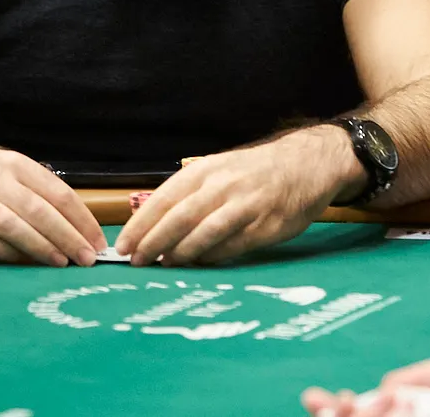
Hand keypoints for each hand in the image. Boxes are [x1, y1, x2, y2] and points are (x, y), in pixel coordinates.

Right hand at [0, 135, 103, 265]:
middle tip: (87, 259)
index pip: (58, 192)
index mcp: (13, 163)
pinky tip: (22, 263)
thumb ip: (33, 188)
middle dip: (68, 237)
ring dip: (41, 246)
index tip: (97, 241)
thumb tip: (74, 222)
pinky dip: (4, 252)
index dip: (81, 219)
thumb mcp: (2, 165)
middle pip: (39, 210)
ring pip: (13, 224)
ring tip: (62, 264)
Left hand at [115, 127, 352, 265]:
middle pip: (178, 218)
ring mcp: (245, 205)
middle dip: (153, 242)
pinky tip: (199, 265)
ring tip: (164, 265)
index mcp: (205, 170)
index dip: (141, 224)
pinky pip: (232, 246)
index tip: (124, 245)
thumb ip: (190, 194)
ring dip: (180, 253)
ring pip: (203, 233)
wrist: (305, 164)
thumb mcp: (218, 170)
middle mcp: (222, 185)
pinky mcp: (266, 225)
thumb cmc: (253, 172)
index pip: (163, 199)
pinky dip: (212, 257)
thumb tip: (154, 226)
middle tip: (136, 262)